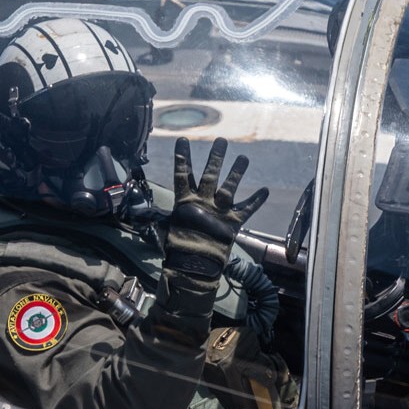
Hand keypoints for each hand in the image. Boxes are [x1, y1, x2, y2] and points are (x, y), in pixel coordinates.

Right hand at [156, 137, 266, 344]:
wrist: (194, 268)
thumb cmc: (178, 249)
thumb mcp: (168, 228)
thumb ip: (160, 217)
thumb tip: (142, 213)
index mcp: (186, 202)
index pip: (183, 175)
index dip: (183, 158)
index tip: (183, 140)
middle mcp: (204, 202)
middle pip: (210, 174)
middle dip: (216, 157)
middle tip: (221, 140)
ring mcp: (220, 211)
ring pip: (230, 186)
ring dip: (237, 171)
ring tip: (244, 157)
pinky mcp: (234, 222)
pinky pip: (248, 209)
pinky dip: (257, 200)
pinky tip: (266, 190)